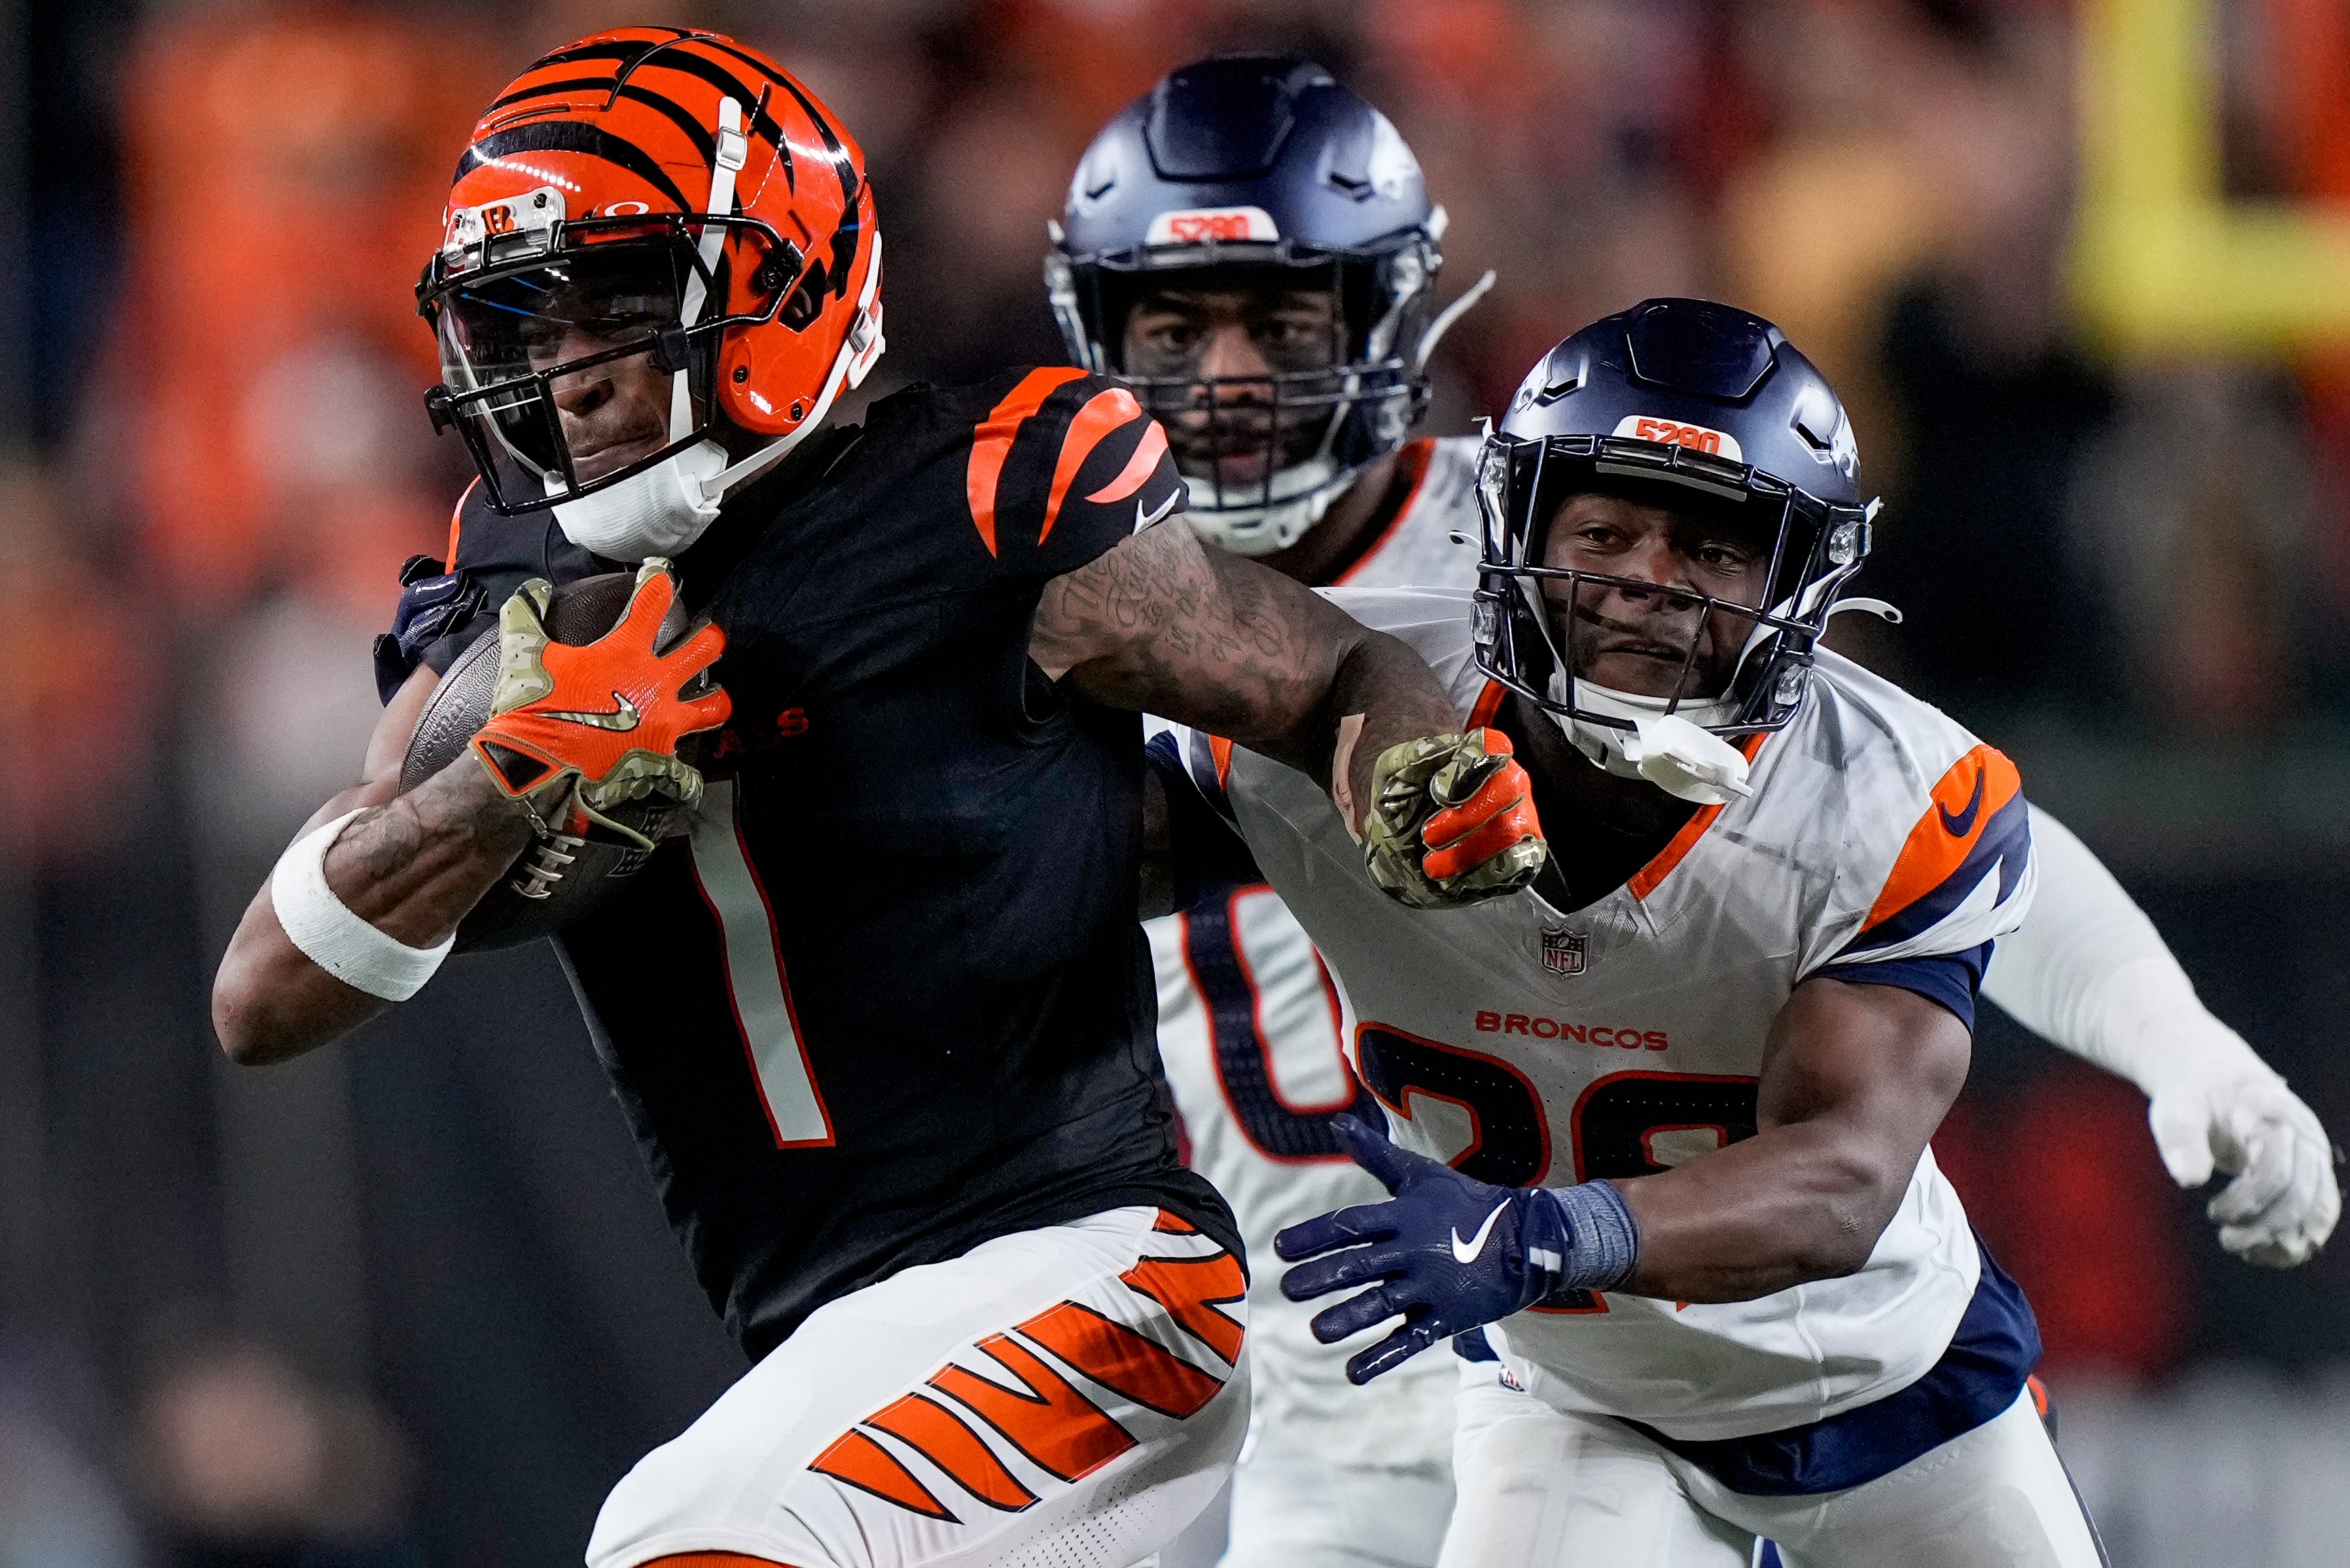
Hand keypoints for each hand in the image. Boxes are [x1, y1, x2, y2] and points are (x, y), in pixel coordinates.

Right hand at [471, 560, 730, 848]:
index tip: (662, 572)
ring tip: (713, 695)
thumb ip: (526, 616)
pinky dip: (687, 776)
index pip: (654, 601)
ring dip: (715, 698)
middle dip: (710, 639)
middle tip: (707, 636)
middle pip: (704, 650)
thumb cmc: (532, 709)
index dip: (661, 579)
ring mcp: (664, 722)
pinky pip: (687, 771)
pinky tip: (687, 775)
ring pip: (713, 706)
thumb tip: (533, 590)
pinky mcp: (662, 759)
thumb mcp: (523, 654)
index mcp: (625, 653)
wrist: (534, 767)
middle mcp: (655, 684)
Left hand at [1276, 1114, 1572, 1383]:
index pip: (1351, 1224)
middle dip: (1322, 1277)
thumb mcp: (1420, 1175)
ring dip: (1348, 1319)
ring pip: (1383, 1305)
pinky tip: (1352, 1373)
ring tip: (1317, 1332)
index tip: (1279, 1248)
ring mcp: (1432, 1287)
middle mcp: (1414, 1251)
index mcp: (1404, 1216)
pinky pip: (1411, 1340)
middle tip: (1287, 1290)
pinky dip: (1382, 1357)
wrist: (1529, 1239)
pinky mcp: (1448, 1317)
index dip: (1315, 1235)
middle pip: (1361, 1265)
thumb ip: (1376, 1154)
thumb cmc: (1465, 1202)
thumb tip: (1338, 1123)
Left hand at [1362, 729, 1545, 908]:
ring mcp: (1522, 819)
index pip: (1492, 746)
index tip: (1438, 792)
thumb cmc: (1403, 805)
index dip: (1469, 766)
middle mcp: (1509, 783)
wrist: (1402, 852)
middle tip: (1429, 836)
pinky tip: (1453, 878)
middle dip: (1465, 817)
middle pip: (1507, 787)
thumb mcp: (1392, 775)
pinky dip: (1479, 874)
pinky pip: (1516, 865)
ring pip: (1511, 830)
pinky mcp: (1525, 857)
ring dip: (1467, 851)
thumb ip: (1411, 757)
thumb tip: (1437, 749)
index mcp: (1480, 755)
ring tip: (1431, 865)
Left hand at [2149, 1070, 2339, 1266]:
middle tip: (2226, 1240)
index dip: (2248, 1202)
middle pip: (2300, 1194)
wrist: (2214, 1077)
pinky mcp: (2313, 1171)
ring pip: (2318, 1208)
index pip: (2274, 1171)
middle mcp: (2304, 1135)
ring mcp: (2314, 1154)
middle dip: (2265, 1226)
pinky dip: (2299, 1238)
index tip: (2213, 1213)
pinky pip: (2320, 1211)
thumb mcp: (2174, 1108)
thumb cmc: (2192, 1095)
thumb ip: (2181, 1140)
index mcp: (2272, 1114)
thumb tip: (2189, 1179)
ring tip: (2245, 1251)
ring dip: (2286, 1239)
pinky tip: (2266, 1252)